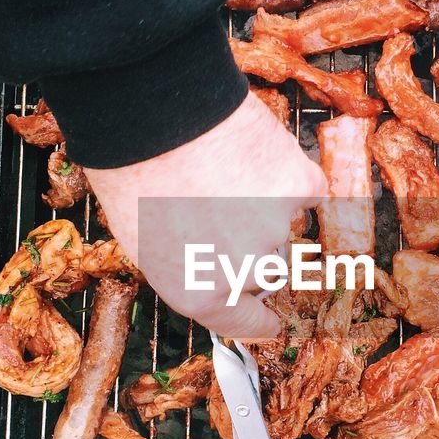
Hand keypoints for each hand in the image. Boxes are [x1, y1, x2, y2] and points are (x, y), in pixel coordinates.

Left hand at [85, 93, 326, 341]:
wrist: (151, 114)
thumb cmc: (133, 173)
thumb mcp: (145, 244)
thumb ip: (191, 269)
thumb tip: (214, 268)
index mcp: (201, 295)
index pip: (244, 324)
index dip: (258, 321)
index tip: (269, 320)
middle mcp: (245, 272)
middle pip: (265, 269)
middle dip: (249, 246)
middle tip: (221, 208)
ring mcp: (276, 230)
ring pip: (283, 226)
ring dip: (264, 206)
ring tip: (225, 171)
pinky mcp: (300, 187)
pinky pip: (305, 189)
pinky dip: (286, 175)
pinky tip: (253, 155)